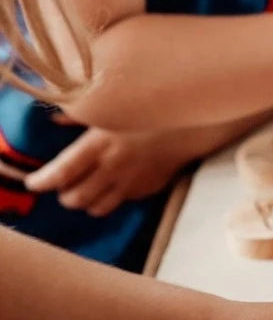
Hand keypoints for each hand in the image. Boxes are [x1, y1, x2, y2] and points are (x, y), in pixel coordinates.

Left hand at [25, 126, 194, 216]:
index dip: (41, 181)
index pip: (60, 173)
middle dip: (65, 195)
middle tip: (66, 186)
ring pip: (95, 208)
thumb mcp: (112, 110)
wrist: (191, 125)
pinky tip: (115, 185)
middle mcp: (112, 168)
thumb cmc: (149, 112)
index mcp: (99, 145)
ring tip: (87, 191)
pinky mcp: (147, 189)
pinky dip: (111, 198)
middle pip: (74, 198)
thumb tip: (56, 119)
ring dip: (86, 202)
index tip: (34, 183)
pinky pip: (120, 202)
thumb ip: (81, 116)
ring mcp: (130, 182)